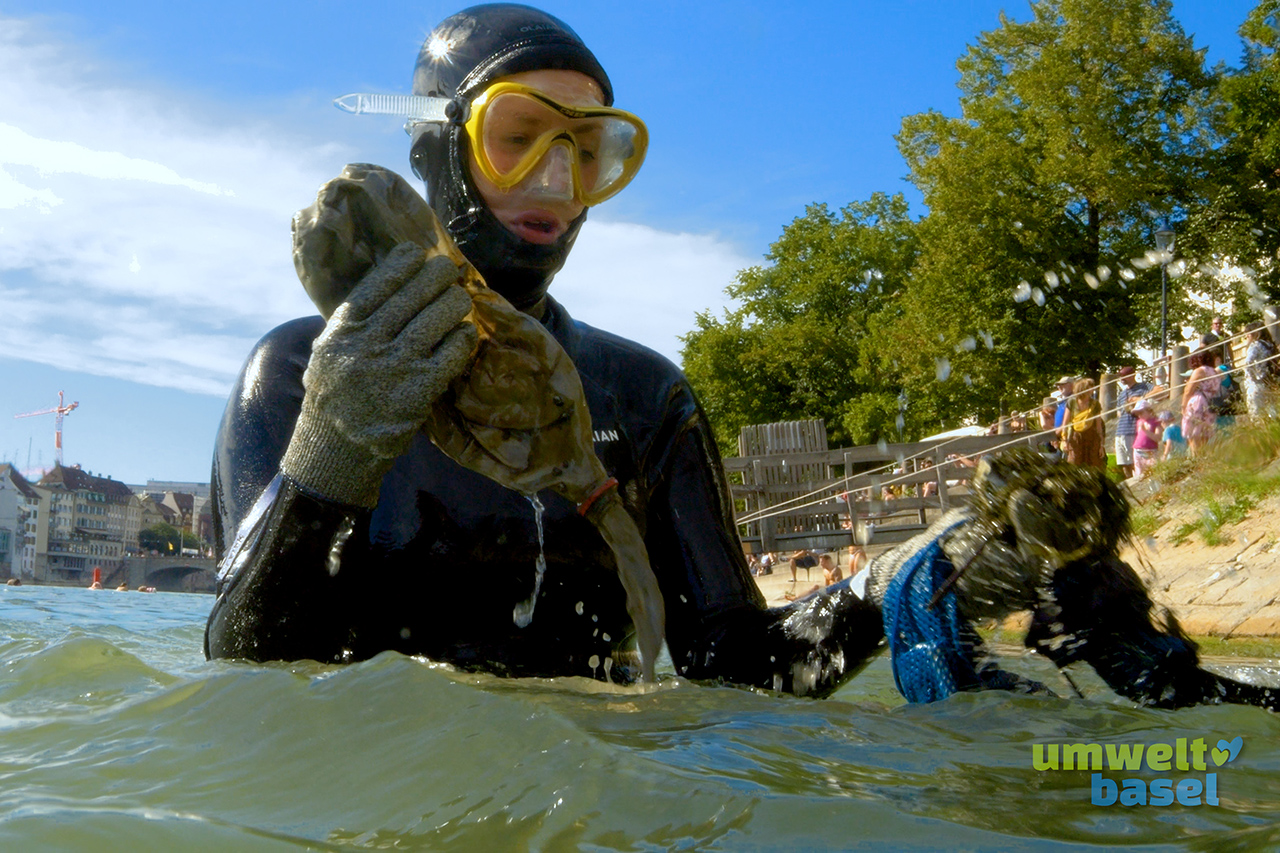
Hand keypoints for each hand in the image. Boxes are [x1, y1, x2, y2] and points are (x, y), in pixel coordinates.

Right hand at [282, 242, 477, 504]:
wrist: (335, 450)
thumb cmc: (335, 397)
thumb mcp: (328, 352)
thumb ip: (354, 323)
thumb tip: (389, 286)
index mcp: (342, 329)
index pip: (378, 281)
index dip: (404, 261)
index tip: (419, 252)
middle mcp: (368, 342)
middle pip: (415, 293)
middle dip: (438, 275)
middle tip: (450, 272)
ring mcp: (396, 365)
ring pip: (438, 316)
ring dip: (455, 302)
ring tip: (460, 299)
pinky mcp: (420, 389)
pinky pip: (453, 351)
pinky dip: (463, 337)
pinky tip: (465, 333)